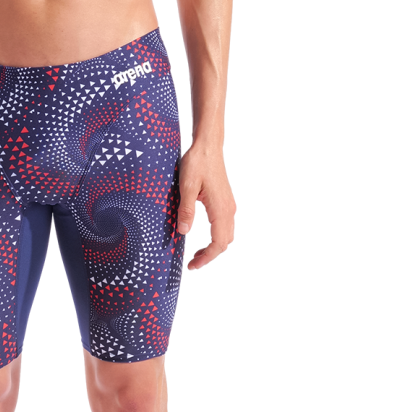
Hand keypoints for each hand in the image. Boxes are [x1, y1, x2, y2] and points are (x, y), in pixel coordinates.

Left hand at [176, 144, 235, 269]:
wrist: (208, 146)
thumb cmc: (198, 163)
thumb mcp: (187, 186)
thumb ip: (186, 210)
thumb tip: (184, 232)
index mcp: (221, 208)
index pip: (218, 243)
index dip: (207, 258)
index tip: (193, 265)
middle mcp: (229, 209)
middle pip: (225, 242)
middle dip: (210, 255)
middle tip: (192, 262)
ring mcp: (229, 205)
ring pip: (227, 234)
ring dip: (214, 247)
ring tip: (197, 253)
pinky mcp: (225, 200)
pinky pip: (225, 225)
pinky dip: (216, 236)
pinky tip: (203, 235)